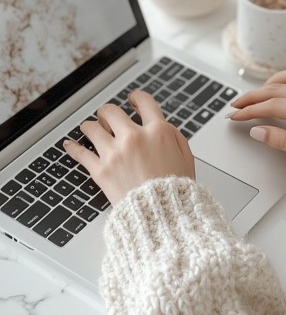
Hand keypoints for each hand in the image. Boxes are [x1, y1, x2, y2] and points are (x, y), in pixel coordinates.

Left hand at [64, 89, 194, 204]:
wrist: (163, 216)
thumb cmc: (176, 192)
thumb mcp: (186, 157)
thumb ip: (174, 136)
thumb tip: (162, 127)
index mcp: (158, 132)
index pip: (144, 102)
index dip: (136, 98)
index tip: (132, 100)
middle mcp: (134, 138)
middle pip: (111, 111)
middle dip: (108, 113)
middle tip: (106, 117)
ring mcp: (115, 153)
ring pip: (91, 128)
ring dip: (90, 127)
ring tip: (89, 129)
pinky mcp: (100, 170)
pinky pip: (80, 153)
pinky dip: (73, 147)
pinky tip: (70, 144)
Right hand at [228, 68, 285, 179]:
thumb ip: (285, 141)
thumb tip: (258, 131)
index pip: (276, 105)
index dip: (252, 109)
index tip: (235, 115)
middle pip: (281, 88)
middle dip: (255, 96)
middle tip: (236, 105)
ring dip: (271, 83)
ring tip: (255, 96)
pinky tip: (279, 92)